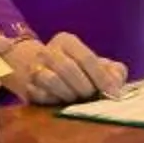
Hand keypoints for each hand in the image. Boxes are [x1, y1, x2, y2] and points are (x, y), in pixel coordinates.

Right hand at [3, 31, 127, 105]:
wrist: (33, 68)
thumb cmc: (74, 67)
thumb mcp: (95, 64)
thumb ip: (112, 71)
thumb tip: (117, 83)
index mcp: (67, 41)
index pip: (86, 58)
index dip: (102, 78)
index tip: (113, 94)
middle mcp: (48, 51)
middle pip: (68, 68)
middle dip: (84, 87)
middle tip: (91, 97)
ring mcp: (34, 67)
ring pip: (51, 80)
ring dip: (68, 94)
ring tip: (75, 98)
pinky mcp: (26, 85)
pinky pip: (41, 94)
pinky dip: (54, 101)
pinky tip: (61, 102)